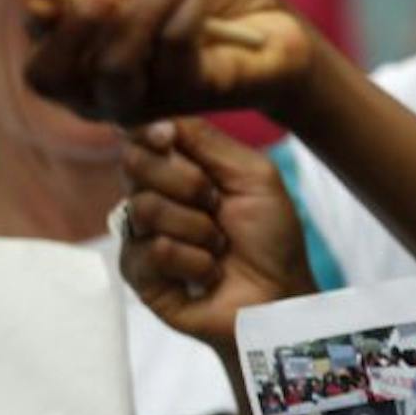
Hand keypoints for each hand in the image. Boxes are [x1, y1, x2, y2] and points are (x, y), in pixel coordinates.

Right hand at [24, 0, 310, 126]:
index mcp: (83, 62)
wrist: (274, 23)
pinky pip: (172, 55)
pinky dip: (183, 16)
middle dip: (74, 25)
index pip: (39, 58)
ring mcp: (146, 102)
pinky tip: (199, 1)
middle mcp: (103, 91)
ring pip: (114, 67)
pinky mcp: (191, 99)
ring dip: (139, 11)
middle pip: (53, 77)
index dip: (39, 23)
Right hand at [119, 117, 316, 351]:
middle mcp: (154, 198)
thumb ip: (208, 142)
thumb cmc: (271, 236)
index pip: (143, 139)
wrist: (279, 295)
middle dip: (187, 182)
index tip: (167, 138)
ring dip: (198, 228)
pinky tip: (208, 274)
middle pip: (136, 165)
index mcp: (180, 171)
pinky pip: (151, 250)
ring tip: (219, 247)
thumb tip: (157, 119)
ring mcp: (141, 236)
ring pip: (144, 207)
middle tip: (218, 205)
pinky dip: (193, 262)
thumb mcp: (254, 176)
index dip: (150, 134)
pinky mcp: (138, 274)